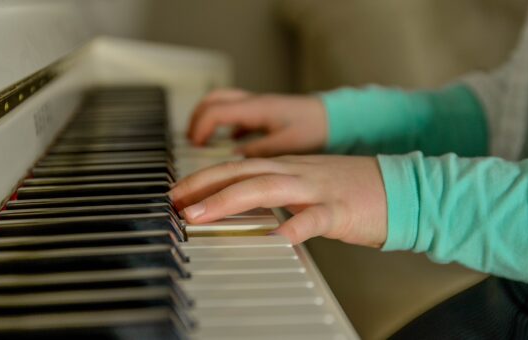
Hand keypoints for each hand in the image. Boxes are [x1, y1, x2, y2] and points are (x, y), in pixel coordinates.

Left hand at [169, 155, 387, 246]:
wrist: (401, 188)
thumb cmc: (354, 191)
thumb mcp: (309, 184)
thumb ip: (279, 190)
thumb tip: (247, 202)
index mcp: (288, 167)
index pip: (238, 167)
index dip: (205, 178)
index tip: (179, 192)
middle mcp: (296, 172)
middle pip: (242, 173)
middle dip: (203, 186)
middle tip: (174, 202)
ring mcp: (317, 189)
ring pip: (266, 188)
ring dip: (229, 200)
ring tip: (199, 214)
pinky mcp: (340, 210)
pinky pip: (314, 218)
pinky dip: (292, 226)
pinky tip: (274, 237)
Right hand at [187, 88, 327, 156]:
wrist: (337, 119)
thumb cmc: (317, 128)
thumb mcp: (288, 144)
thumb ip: (259, 151)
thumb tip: (234, 160)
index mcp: (257, 109)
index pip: (215, 112)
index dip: (199, 129)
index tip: (195, 147)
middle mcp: (255, 104)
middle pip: (213, 101)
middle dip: (196, 120)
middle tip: (190, 142)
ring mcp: (260, 108)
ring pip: (224, 105)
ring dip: (210, 121)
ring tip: (203, 143)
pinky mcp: (266, 115)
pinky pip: (238, 116)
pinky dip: (227, 127)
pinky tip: (230, 145)